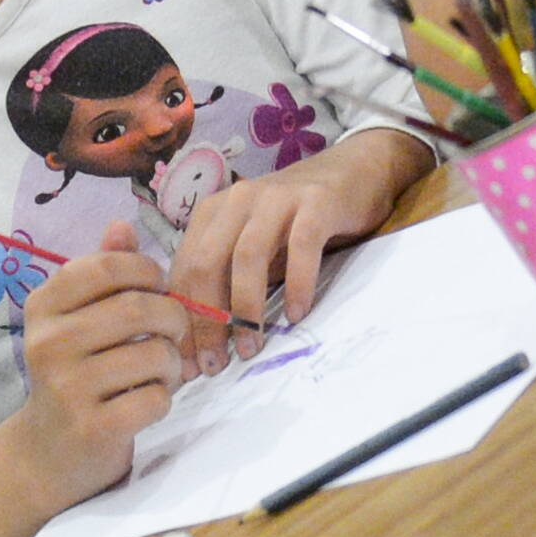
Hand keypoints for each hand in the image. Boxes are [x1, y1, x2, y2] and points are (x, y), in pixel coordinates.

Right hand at [15, 221, 187, 498]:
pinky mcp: (92, 428)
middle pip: (139, 308)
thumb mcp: (77, 316)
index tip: (156, 288)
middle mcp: (48, 342)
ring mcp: (67, 387)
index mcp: (43, 305)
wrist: (47, 453)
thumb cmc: (74, 371)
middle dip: (172, 318)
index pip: (107, 265)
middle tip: (172, 332)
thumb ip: (102, 271)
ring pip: (154, 354)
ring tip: (161, 371)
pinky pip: (155, 398)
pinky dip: (163, 399)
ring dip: (171, 363)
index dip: (147, 271)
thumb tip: (122, 224)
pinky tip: (146, 401)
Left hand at [167, 128, 426, 374]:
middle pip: (207, 263)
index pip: (185, 269)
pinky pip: (301, 245)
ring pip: (248, 255)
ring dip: (246, 309)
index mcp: (213, 212)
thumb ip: (228, 281)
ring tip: (251, 348)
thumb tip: (203, 345)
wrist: (353, 171)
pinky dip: (296, 283)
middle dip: (206, 320)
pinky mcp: (316, 202)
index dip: (183, 320)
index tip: (189, 365)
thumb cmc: (295, 220)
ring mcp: (277, 198)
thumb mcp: (252, 247)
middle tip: (216, 365)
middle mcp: (238, 200)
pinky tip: (297, 314)